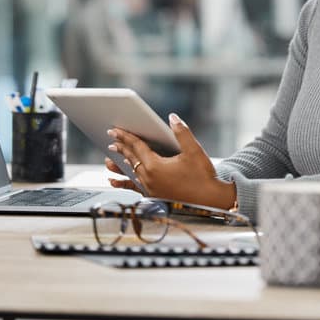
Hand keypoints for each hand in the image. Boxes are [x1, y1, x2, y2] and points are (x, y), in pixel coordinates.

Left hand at [105, 113, 235, 209]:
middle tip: (111, 139)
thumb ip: (182, 132)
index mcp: (155, 166)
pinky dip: (124, 183)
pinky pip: (134, 188)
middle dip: (120, 148)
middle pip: (131, 159)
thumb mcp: (194, 151)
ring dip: (120, 165)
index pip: (136, 146)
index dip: (125, 136)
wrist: (210, 201)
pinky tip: (115, 182)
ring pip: (130, 173)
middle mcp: (149, 179)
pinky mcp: (154, 197)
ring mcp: (150, 189)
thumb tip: (172, 117)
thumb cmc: (203, 177)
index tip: (115, 130)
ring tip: (109, 161)